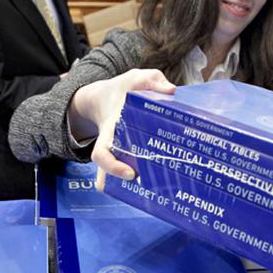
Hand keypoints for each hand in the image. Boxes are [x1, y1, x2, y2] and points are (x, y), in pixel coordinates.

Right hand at [69, 69, 175, 189]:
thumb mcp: (136, 78)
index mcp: (110, 130)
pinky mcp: (129, 155)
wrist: (108, 96)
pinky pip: (130, 172)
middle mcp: (111, 146)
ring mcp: (118, 153)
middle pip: (108, 175)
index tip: (132, 174)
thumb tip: (170, 91)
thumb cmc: (125, 89)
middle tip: (148, 187)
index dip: (113, 168)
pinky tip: (162, 186)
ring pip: (115, 179)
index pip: (102, 154)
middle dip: (122, 184)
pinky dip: (140, 183)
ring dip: (130, 189)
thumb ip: (152, 80)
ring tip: (155, 194)